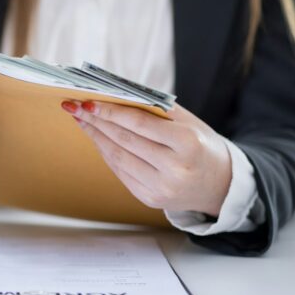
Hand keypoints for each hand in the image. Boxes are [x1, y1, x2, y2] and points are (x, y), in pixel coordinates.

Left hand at [63, 100, 232, 216]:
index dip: (110, 112)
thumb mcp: (188, 123)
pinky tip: (97, 138)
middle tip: (73, 106)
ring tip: (81, 120)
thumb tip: (114, 95)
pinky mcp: (150, 199)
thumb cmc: (201, 145)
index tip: (87, 101)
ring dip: (95, 136)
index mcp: (188, 145)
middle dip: (95, 121)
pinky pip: (120, 172)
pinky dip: (106, 153)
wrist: (221, 184)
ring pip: (117, 157)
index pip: (139, 124)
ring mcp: (161, 188)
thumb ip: (155, 109)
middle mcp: (175, 169)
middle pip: (124, 140)